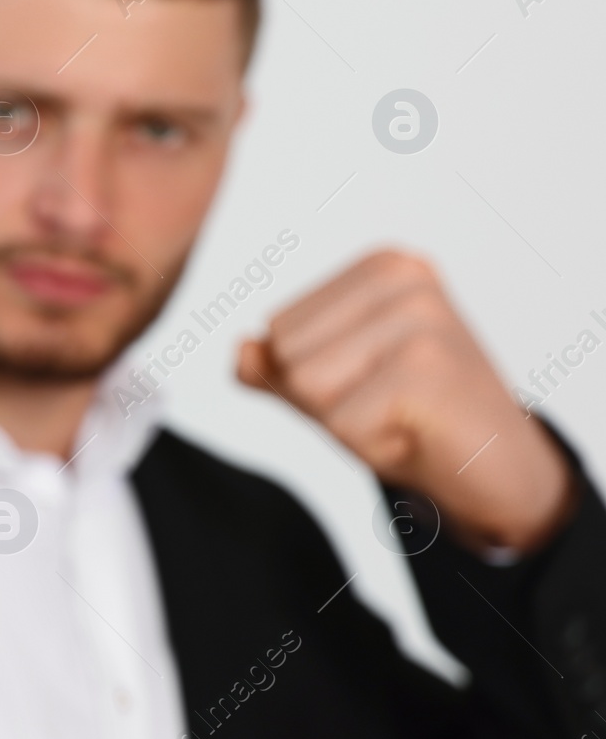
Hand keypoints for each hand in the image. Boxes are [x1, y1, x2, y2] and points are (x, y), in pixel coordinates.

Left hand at [237, 250, 573, 553]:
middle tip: (389, 405)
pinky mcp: (426, 366)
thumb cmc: (415, 419)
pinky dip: (370, 445)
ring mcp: (419, 317)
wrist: (499, 471)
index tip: (375, 384)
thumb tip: (240, 349)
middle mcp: (402, 276)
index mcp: (380, 267)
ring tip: (401, 415)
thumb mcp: (333, 387)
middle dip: (324, 400)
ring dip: (346, 421)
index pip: (278, 330)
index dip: (312, 378)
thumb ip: (277, 368)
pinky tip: (418, 433)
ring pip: (305, 384)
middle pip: (287, 354)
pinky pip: (339, 422)